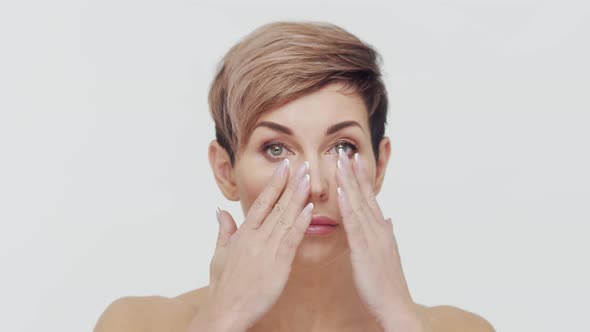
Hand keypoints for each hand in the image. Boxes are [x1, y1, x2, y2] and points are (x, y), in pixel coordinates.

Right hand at [197, 159, 312, 330]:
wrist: (226, 311)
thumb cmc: (223, 286)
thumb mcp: (219, 254)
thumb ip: (224, 230)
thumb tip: (220, 210)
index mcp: (243, 234)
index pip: (262, 201)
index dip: (275, 182)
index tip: (285, 165)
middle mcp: (255, 238)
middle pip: (277, 205)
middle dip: (291, 183)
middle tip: (303, 164)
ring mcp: (267, 250)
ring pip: (286, 218)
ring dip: (298, 197)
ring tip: (309, 179)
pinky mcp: (278, 265)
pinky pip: (291, 240)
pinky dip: (300, 223)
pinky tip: (309, 209)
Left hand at [335, 150, 425, 330]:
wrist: (396, 305)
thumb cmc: (387, 284)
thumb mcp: (387, 254)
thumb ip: (386, 234)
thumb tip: (388, 219)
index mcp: (381, 230)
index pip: (370, 198)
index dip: (362, 178)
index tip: (355, 159)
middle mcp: (379, 229)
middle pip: (365, 195)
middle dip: (355, 172)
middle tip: (346, 150)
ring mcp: (373, 238)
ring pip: (359, 204)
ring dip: (349, 182)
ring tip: (341, 162)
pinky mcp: (365, 250)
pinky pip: (355, 225)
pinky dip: (348, 207)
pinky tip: (340, 192)